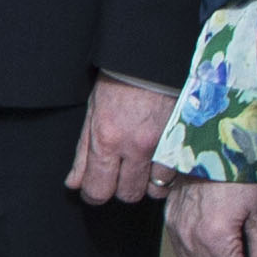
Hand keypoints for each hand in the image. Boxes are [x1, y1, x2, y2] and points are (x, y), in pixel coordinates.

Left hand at [68, 73, 171, 205]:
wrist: (151, 60)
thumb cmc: (117, 83)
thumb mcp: (92, 114)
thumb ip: (83, 153)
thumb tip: (74, 184)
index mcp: (107, 139)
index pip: (98, 190)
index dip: (93, 194)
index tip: (94, 190)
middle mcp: (135, 147)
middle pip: (128, 195)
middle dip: (121, 190)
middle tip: (119, 175)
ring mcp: (162, 146)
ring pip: (156, 190)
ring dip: (147, 184)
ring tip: (142, 167)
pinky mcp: (183, 142)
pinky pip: (176, 175)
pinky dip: (167, 174)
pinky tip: (159, 161)